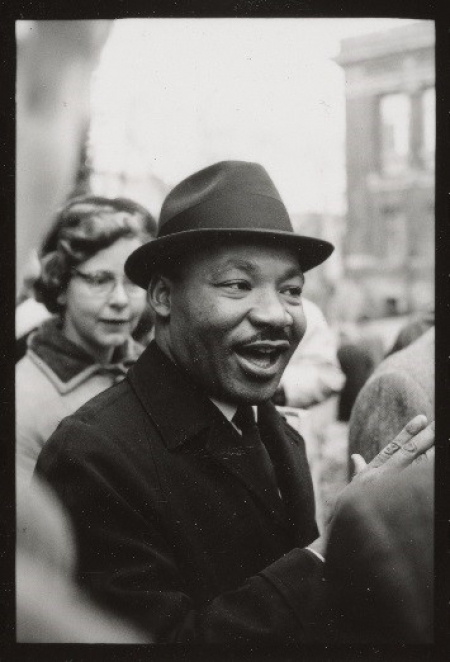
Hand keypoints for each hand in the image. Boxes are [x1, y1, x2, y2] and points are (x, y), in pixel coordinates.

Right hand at [322, 415, 433, 549]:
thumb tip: (356, 457)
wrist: (338, 538)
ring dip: (429, 454)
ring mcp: (386, 490)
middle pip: (407, 452)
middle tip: (437, 423)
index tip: (421, 419)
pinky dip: (423, 476)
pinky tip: (432, 470)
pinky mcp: (390, 503)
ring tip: (441, 441)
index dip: (408, 432)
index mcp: (371, 472)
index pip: (394, 446)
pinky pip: (412, 486)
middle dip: (423, 437)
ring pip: (413, 467)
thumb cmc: (344, 516)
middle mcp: (379, 477)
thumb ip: (357, 472)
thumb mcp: (350, 491)